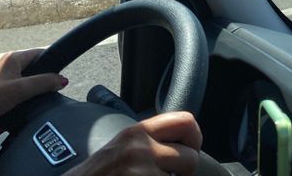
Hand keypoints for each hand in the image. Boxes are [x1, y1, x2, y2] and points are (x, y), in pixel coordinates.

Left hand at [0, 49, 66, 116]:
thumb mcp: (20, 90)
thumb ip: (44, 83)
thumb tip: (63, 80)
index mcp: (13, 57)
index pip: (41, 54)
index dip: (53, 65)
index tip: (60, 79)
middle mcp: (6, 64)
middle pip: (33, 71)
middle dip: (38, 85)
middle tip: (40, 97)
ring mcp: (0, 77)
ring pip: (22, 84)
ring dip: (25, 96)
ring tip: (23, 106)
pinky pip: (12, 94)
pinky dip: (15, 102)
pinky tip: (13, 111)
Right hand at [65, 111, 201, 175]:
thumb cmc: (96, 175)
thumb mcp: (123, 145)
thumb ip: (151, 139)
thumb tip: (186, 140)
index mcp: (137, 132)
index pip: (186, 121)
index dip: (195, 138)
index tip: (189, 149)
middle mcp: (140, 149)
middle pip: (191, 158)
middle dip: (184, 172)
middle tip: (168, 175)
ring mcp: (140, 173)